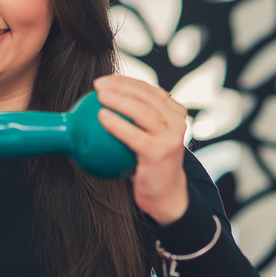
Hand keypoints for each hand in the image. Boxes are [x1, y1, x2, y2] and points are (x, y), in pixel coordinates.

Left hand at [93, 75, 189, 224]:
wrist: (166, 195)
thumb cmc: (149, 164)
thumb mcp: (148, 137)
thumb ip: (136, 120)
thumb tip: (100, 103)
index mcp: (174, 113)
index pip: (149, 90)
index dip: (126, 81)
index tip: (104, 81)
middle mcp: (177, 122)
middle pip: (147, 96)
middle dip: (122, 86)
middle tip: (98, 85)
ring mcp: (171, 137)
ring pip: (144, 112)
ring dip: (120, 100)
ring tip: (99, 96)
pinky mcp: (160, 153)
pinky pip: (134, 135)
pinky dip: (117, 124)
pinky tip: (102, 117)